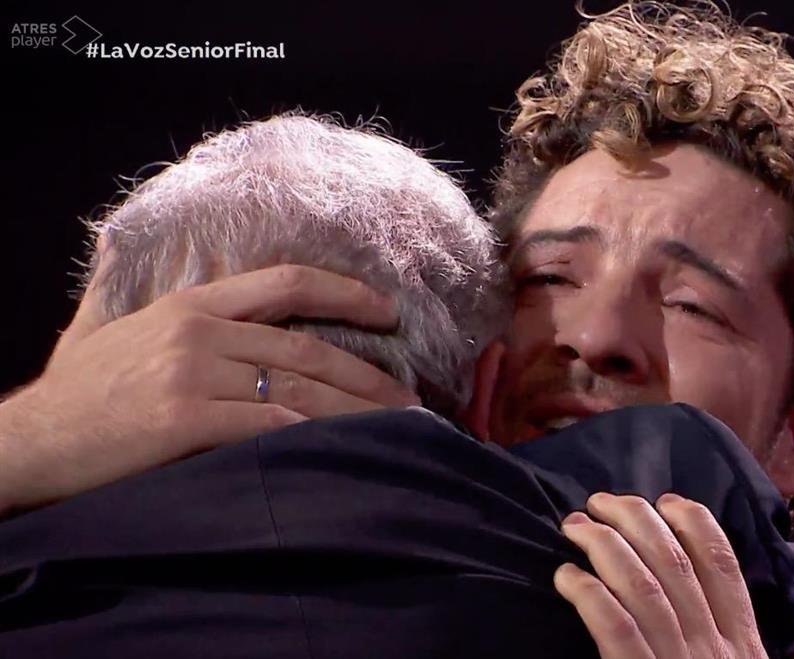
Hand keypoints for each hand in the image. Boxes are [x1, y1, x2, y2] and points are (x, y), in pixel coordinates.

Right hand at [0, 257, 417, 514]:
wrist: (28, 442)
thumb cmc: (74, 394)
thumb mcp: (103, 328)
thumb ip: (127, 292)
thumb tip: (114, 244)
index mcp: (190, 305)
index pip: (284, 282)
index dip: (344, 292)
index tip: (388, 311)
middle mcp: (199, 332)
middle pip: (306, 346)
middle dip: (367, 374)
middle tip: (410, 397)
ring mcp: (192, 374)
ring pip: (298, 385)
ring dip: (356, 409)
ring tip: (396, 426)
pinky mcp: (184, 419)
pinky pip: (268, 422)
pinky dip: (312, 433)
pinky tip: (345, 446)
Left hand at [554, 492, 793, 658]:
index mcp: (741, 648)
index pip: (723, 568)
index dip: (696, 525)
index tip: (668, 501)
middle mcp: (712, 648)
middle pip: (675, 564)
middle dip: (638, 522)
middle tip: (601, 501)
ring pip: (644, 589)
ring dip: (606, 549)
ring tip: (576, 527)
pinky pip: (616, 633)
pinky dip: (590, 599)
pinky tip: (567, 578)